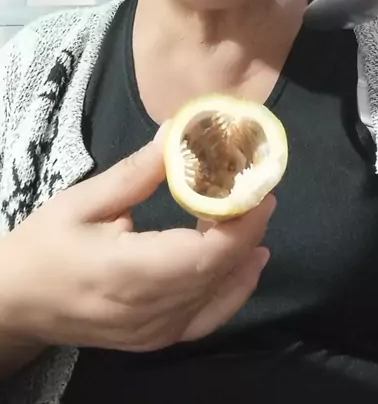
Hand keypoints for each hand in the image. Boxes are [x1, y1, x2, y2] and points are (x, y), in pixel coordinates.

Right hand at [0, 131, 273, 353]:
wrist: (18, 303)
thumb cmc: (46, 245)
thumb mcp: (83, 201)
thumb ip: (136, 173)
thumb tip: (178, 132)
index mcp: (126, 273)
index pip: (201, 256)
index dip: (239, 226)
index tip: (260, 188)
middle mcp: (148, 311)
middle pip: (217, 272)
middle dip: (248, 228)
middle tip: (260, 186)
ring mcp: (155, 332)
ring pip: (219, 295)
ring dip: (244, 252)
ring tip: (253, 210)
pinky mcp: (158, 339)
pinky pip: (209, 317)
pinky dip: (235, 288)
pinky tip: (251, 260)